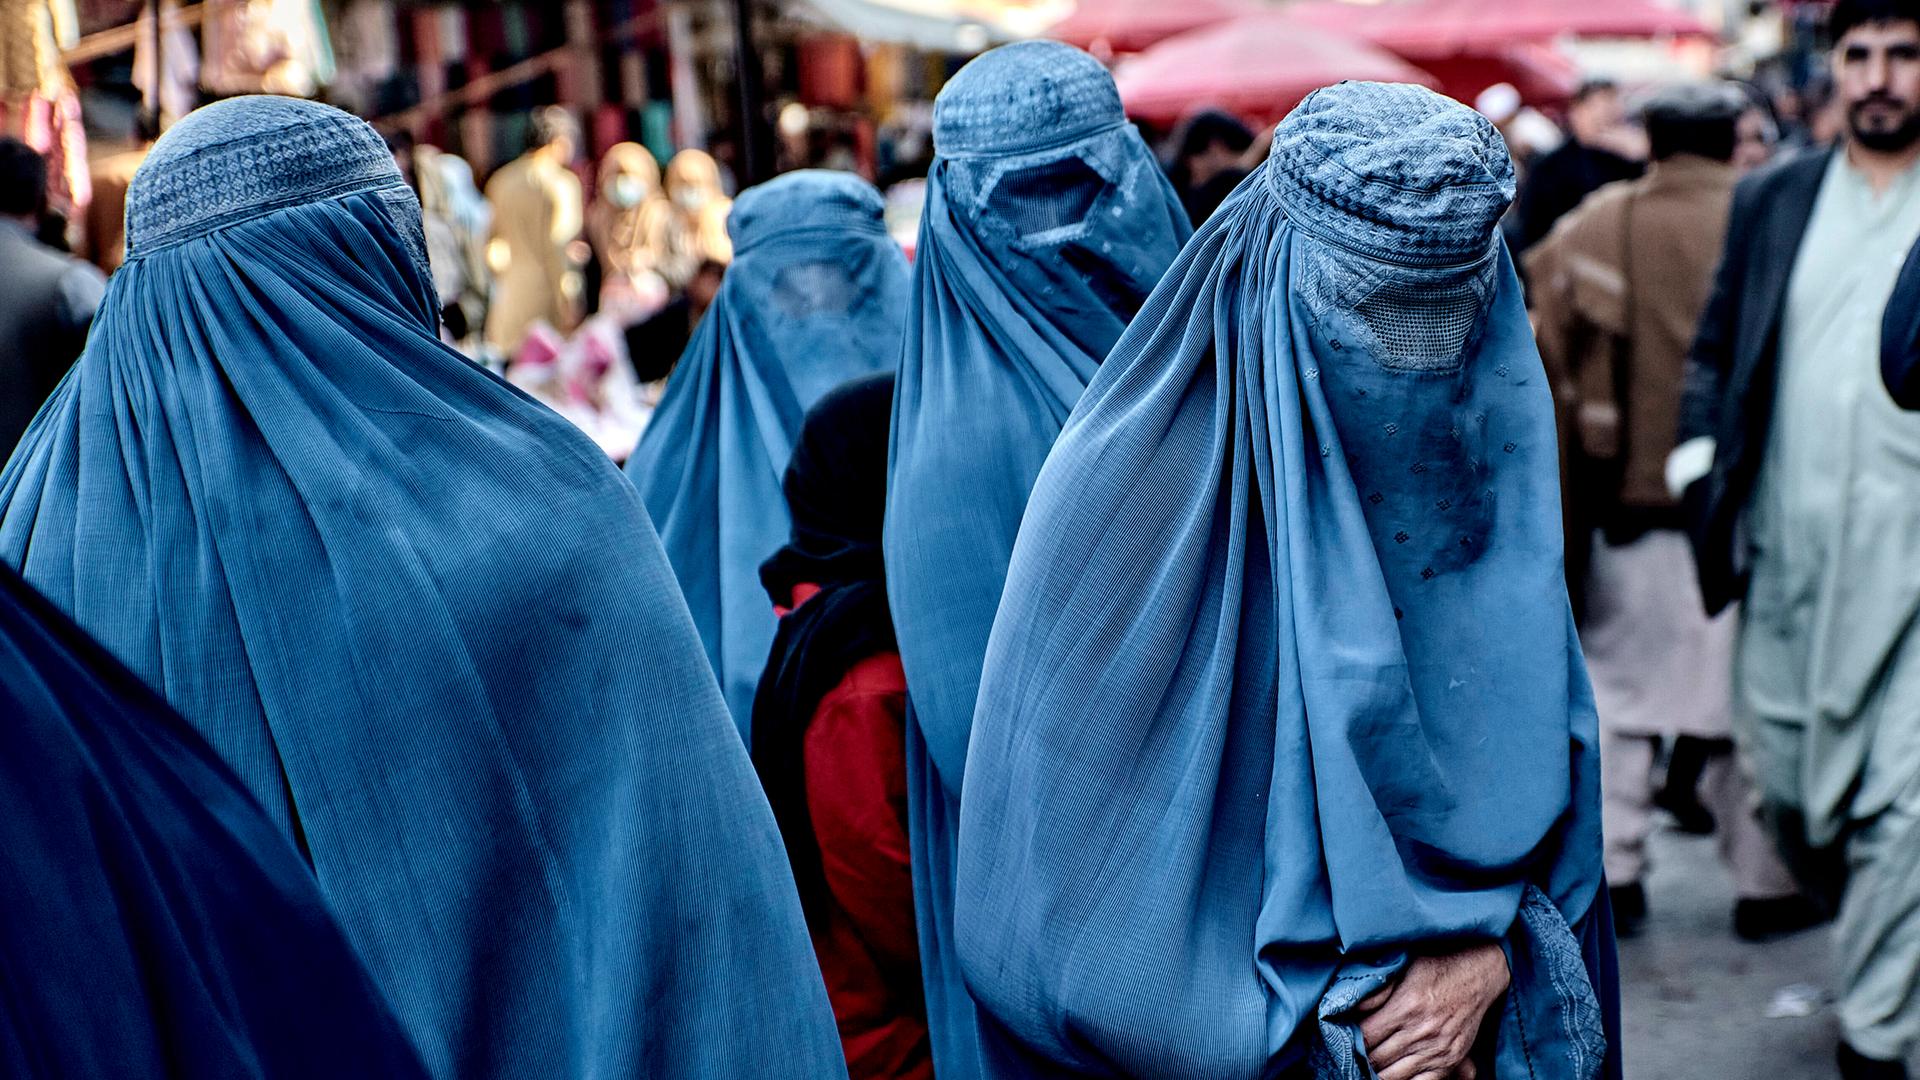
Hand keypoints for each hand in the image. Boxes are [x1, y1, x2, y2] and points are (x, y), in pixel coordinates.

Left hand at [1353, 942, 1509, 1079]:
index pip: (1366, 1036)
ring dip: (1377, 1073)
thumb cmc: (1438, 966)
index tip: (1340, 1039)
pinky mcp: (1451, 1059)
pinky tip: (1391, 1076)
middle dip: (1360, 1058)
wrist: (1479, 973)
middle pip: (1377, 1059)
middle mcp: (1421, 1032)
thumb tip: (1352, 1007)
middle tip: (1349, 1056)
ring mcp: (1438, 1049)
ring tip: (1366, 1068)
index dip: (1349, 1040)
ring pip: (1395, 1075)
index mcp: (1406, 1007)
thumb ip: (1378, 990)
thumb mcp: (1404, 967)